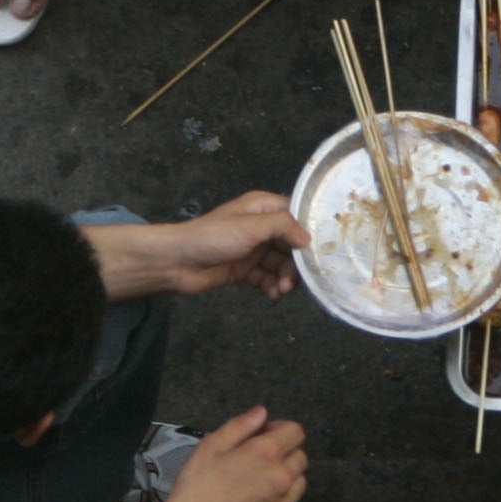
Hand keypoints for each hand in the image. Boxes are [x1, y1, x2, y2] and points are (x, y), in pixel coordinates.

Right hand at [153, 407, 307, 501]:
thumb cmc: (198, 484)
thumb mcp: (212, 445)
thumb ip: (241, 425)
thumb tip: (262, 413)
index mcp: (268, 453)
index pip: (296, 431)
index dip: (279, 430)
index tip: (263, 437)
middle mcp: (283, 478)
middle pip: (300, 457)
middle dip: (283, 455)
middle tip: (258, 463)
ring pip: (298, 483)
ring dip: (285, 479)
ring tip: (258, 485)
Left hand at [162, 193, 308, 297]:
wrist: (177, 262)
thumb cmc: (214, 237)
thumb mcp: (252, 226)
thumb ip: (283, 226)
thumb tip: (308, 238)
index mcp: (263, 207)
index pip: (295, 214)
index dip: (309, 230)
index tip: (323, 248)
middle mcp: (261, 227)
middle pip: (291, 244)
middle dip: (296, 262)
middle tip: (295, 279)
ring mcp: (253, 249)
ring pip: (281, 264)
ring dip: (285, 278)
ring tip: (282, 290)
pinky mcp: (245, 270)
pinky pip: (267, 278)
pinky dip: (272, 286)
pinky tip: (273, 294)